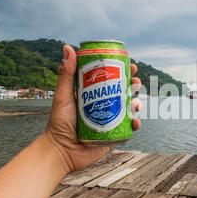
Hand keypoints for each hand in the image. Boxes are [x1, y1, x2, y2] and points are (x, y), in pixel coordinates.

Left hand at [43, 45, 140, 173]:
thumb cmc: (58, 123)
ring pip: (129, 110)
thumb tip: (67, 47)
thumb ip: (66, 74)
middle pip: (123, 92)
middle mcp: (103, 107)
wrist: (61, 151)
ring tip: (136, 103)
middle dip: (134, 86)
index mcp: (93, 95)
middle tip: (136, 82)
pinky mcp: (113, 136)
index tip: (130, 64)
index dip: (122, 71)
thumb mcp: (63, 95)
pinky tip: (136, 121)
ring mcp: (110, 121)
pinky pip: (129, 129)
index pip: (111, 80)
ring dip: (137, 104)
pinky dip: (135, 125)